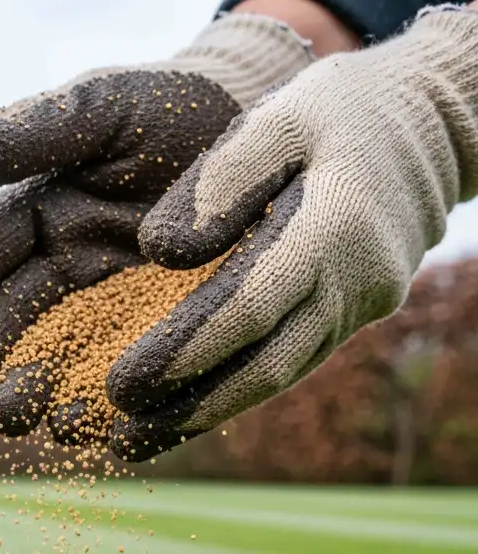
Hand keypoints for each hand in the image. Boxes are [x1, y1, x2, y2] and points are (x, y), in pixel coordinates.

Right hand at [0, 15, 313, 441]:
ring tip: (14, 413)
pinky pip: (125, 392)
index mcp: (38, 222)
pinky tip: (87, 432)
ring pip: (56, 368)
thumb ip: (33, 129)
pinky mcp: (157, 355)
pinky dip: (103, 415)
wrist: (268, 150)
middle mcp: (64, 281)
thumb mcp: (106, 108)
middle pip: (8, 325)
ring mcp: (108, 323)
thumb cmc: (175, 116)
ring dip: (29, 394)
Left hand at [109, 7, 477, 461]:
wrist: (431, 126)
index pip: (249, 308)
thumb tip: (158, 252)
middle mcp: (354, 283)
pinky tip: (186, 414)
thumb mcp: (281, 117)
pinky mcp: (352, 316)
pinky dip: (237, 392)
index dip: (186, 352)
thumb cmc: (342, 111)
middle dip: (190, 406)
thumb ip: (221, 179)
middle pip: (266, 365)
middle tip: (121, 436)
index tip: (124, 384)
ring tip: (140, 442)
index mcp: (334, 227)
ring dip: (209, 415)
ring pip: (279, 377)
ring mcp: (360, 307)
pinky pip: (291, 364)